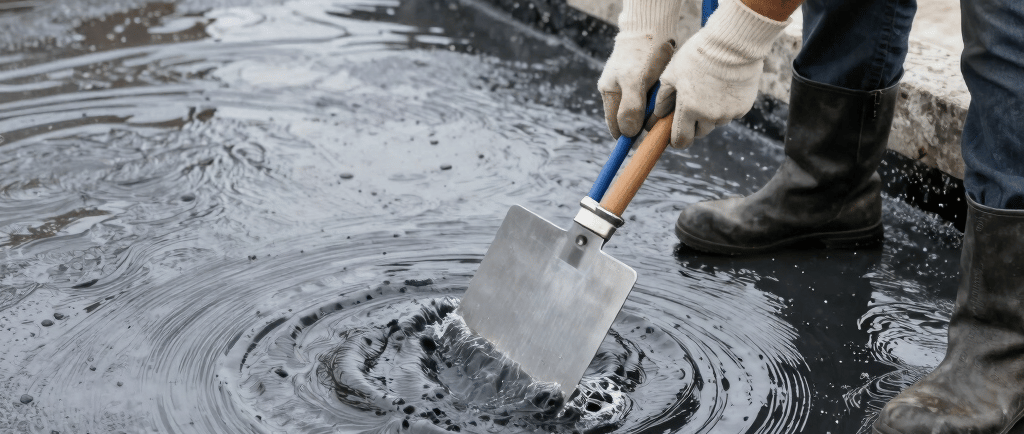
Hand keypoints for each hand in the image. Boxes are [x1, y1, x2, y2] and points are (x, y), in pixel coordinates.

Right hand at [597, 0, 679, 138]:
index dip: (630, 136)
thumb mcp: (635, 81)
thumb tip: (628, 134)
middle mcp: (619, 93)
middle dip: (645, 123)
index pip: (616, 127)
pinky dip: (660, 102)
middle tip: (659, 119)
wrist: (654, 28)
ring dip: (654, 112)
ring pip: (644, 112)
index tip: (646, 140)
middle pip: (631, 121)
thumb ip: (630, 108)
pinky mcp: (646, 81)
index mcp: (609, 93)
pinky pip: (652, 101)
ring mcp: (632, 87)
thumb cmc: (641, 53)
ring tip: (664, 103)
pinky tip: (667, 95)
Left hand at [653, 0, 789, 147]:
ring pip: (716, 122)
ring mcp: (728, 113)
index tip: (674, 135)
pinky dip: (727, 105)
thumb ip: (664, 97)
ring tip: (710, 89)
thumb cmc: (698, 55)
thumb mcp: (672, 72)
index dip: (676, 140)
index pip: (681, 139)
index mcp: (689, 109)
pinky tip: (725, 86)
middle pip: (700, 132)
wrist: (733, 43)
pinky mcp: (743, 107)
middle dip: (694, 123)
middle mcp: (709, 116)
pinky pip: (731, 113)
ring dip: (711, 113)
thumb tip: (659, 114)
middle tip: (693, 103)